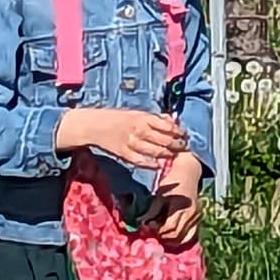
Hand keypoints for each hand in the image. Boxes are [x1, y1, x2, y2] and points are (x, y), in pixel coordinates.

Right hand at [56, 103, 188, 167]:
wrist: (94, 125)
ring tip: (173, 155)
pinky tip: (157, 166)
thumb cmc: (117, 118)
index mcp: (143, 118)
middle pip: (164, 139)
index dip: (179, 131)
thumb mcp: (136, 113)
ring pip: (154, 151)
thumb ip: (154, 117)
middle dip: (176, 144)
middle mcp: (139, 130)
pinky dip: (149, 164)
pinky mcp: (124, 153)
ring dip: (166, 154)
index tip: (185, 135)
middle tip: (184, 147)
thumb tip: (172, 119)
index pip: (167, 126)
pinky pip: (139, 160)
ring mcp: (131, 142)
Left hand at [152, 152, 204, 245]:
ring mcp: (196, 217)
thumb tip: (142, 225)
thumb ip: (152, 211)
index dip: (157, 231)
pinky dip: (180, 238)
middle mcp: (191, 213)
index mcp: (180, 205)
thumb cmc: (171, 182)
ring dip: (170, 239)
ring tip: (160, 234)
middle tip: (152, 232)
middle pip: (176, 235)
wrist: (188, 174)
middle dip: (162, 236)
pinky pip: (190, 235)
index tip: (147, 229)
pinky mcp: (198, 220)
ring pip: (183, 238)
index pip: (169, 227)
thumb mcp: (159, 195)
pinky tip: (171, 235)